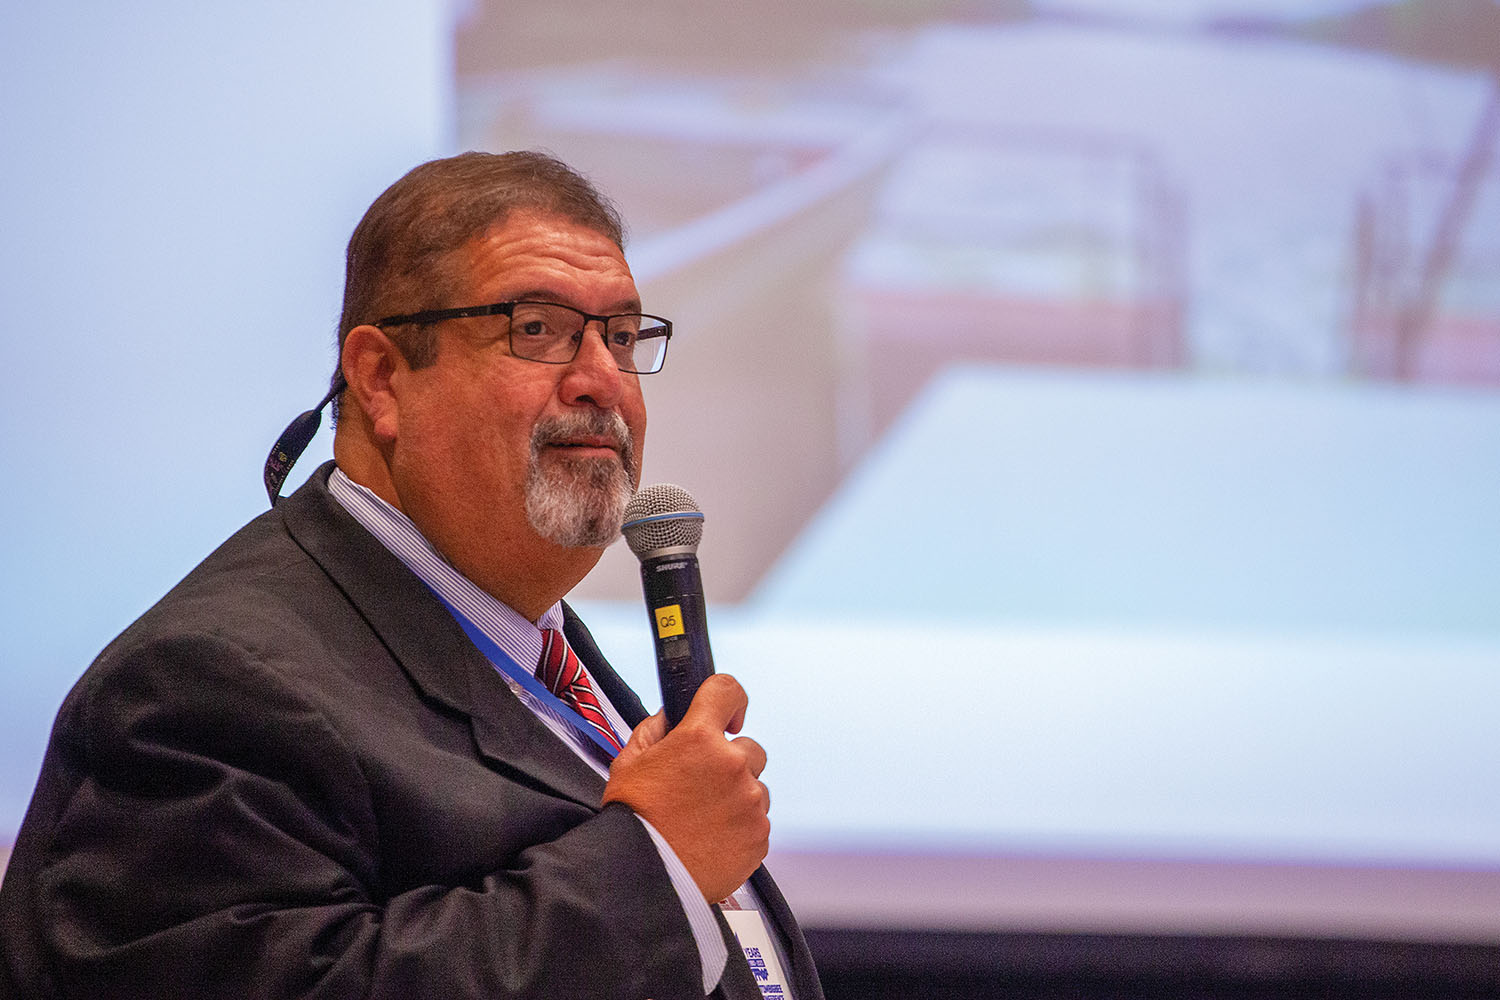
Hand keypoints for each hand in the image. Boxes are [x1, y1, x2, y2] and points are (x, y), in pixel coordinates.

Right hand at [602, 674, 769, 901]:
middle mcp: (732, 765)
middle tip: (701, 787)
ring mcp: (750, 801)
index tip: (728, 716)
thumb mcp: (628, 763)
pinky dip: (740, 828)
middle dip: (729, 762)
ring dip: (737, 797)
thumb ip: (654, 730)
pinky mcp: (759, 835)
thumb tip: (671, 717)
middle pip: (749, 749)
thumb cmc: (632, 821)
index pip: (727, 690)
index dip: (729, 700)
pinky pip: (757, 822)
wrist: (641, 877)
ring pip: (755, 788)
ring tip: (703, 820)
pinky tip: (712, 839)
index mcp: (698, 738)